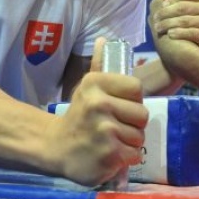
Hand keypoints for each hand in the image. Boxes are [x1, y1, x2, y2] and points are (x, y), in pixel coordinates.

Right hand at [48, 39, 147, 185]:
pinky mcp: (110, 154)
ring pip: (140, 136)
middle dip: (132, 124)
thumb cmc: (78, 116)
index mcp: (95, 82)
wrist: (56, 148)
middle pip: (142, 114)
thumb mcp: (86, 88)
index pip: (136, 88)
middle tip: (114, 127)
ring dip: (129, 142)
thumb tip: (104, 40)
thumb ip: (99, 65)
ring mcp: (105, 130)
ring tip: (110, 141)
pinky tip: (110, 155)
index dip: (131, 100)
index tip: (118, 107)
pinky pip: (135, 154)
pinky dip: (126, 158)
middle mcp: (99, 103)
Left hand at [149, 0, 198, 56]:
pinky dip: (179, 33)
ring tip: (158, 28)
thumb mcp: (180, 10)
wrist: (193, 55)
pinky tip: (170, 34)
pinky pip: (192, 32)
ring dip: (168, 24)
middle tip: (155, 18)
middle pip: (184, 6)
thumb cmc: (184, 28)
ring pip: (186, 20)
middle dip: (166, 12)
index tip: (161, 5)